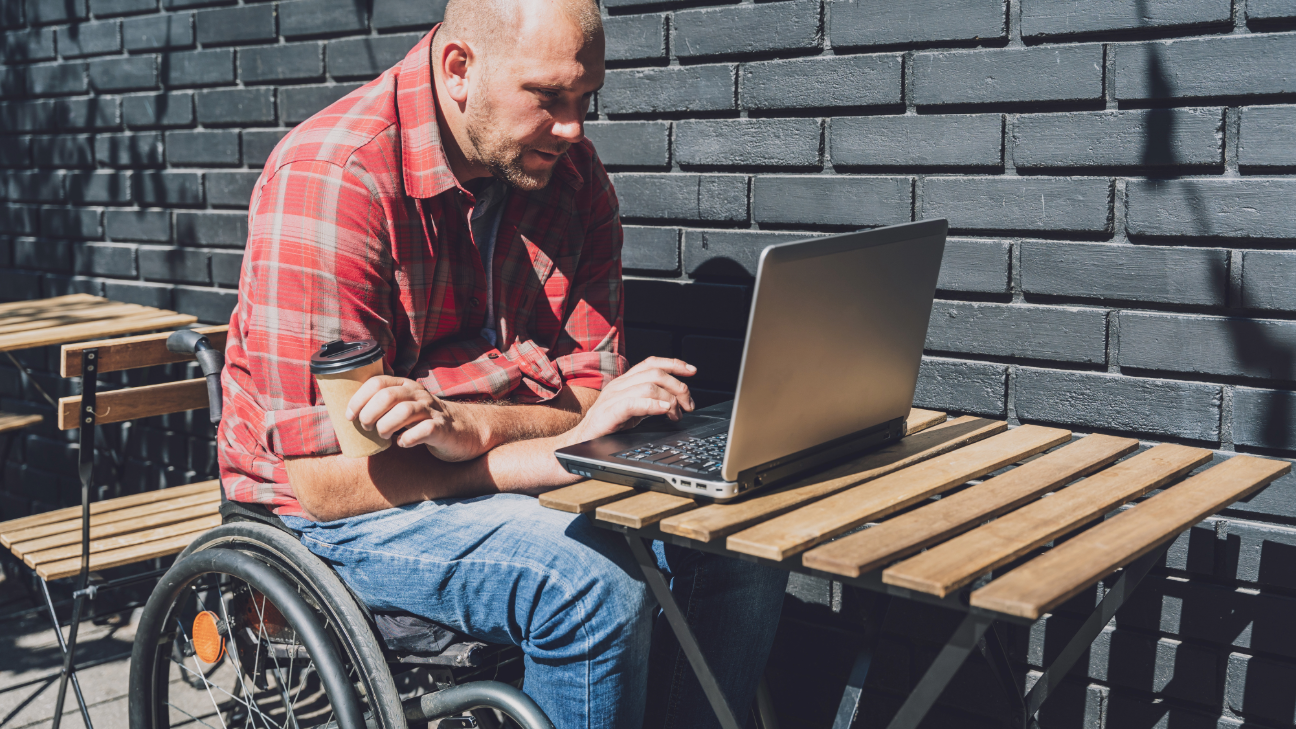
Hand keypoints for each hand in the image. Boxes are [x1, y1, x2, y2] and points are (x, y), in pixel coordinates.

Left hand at [345, 376, 485, 461]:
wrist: (462, 431)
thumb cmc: (423, 421)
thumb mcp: (404, 405)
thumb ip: (383, 404)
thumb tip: (349, 414)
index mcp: (405, 385)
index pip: (377, 382)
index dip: (358, 399)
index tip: (349, 416)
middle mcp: (418, 394)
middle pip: (387, 397)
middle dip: (369, 415)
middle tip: (366, 428)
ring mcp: (431, 410)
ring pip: (403, 412)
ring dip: (386, 427)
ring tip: (384, 436)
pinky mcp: (441, 428)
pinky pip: (422, 431)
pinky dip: (407, 439)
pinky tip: (403, 443)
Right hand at [562, 357, 696, 444]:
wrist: (577, 446)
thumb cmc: (606, 430)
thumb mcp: (633, 411)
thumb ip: (650, 402)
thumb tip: (676, 401)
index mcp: (624, 382)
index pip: (652, 363)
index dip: (674, 364)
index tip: (692, 371)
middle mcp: (618, 385)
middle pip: (655, 373)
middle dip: (679, 387)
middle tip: (689, 405)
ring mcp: (612, 398)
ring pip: (649, 386)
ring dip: (670, 400)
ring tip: (676, 415)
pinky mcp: (609, 413)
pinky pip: (635, 403)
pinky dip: (654, 405)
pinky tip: (664, 411)